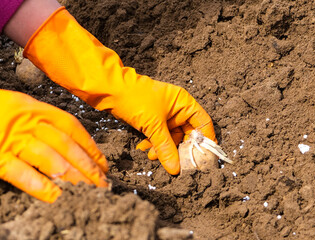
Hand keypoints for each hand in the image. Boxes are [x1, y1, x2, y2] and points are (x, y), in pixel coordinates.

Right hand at [0, 69, 107, 202]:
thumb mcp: (17, 105)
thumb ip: (42, 119)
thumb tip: (69, 140)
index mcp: (36, 109)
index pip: (72, 128)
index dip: (90, 147)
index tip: (103, 163)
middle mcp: (27, 122)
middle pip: (67, 146)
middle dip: (89, 167)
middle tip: (103, 184)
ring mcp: (11, 140)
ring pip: (51, 160)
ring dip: (73, 178)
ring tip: (88, 192)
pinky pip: (24, 175)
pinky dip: (42, 187)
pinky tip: (57, 197)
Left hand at [23, 8, 215, 174]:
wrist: (109, 89)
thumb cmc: (135, 100)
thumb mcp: (153, 126)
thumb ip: (166, 148)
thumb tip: (176, 169)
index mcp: (185, 103)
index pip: (204, 124)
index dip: (205, 142)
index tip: (203, 159)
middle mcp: (178, 108)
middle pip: (188, 134)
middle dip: (180, 149)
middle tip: (175, 164)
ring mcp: (166, 114)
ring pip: (172, 138)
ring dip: (163, 149)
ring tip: (151, 156)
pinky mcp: (153, 120)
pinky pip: (160, 137)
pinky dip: (154, 145)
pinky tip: (144, 150)